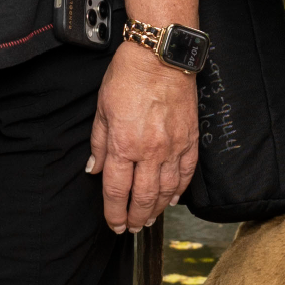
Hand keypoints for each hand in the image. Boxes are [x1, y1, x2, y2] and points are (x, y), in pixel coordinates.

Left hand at [89, 42, 200, 233]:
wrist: (161, 56)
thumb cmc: (128, 77)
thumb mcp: (102, 109)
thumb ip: (99, 144)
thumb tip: (94, 169)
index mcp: (123, 145)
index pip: (117, 191)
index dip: (114, 212)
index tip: (113, 224)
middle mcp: (149, 152)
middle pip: (143, 197)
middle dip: (135, 218)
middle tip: (131, 228)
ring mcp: (173, 147)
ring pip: (167, 191)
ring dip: (157, 210)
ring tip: (149, 218)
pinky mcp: (190, 139)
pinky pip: (186, 173)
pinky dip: (180, 190)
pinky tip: (174, 198)